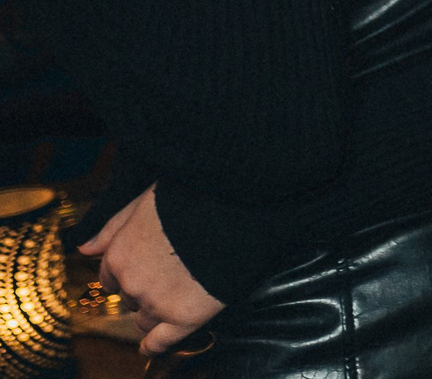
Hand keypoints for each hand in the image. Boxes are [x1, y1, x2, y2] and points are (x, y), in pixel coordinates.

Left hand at [80, 186, 221, 356]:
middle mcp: (132, 283)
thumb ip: (113, 226)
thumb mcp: (145, 201)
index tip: (148, 268)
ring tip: (179, 296)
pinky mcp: (185, 316)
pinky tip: (153, 346)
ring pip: (144, 320)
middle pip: (129, 298)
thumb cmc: (193, 196)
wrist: (236, 205)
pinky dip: (154, 346)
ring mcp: (157, 302)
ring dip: (155, 312)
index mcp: (119, 255)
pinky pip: (160, 343)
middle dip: (145, 289)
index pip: (111, 278)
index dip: (129, 273)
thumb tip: (84, 249)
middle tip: (173, 273)